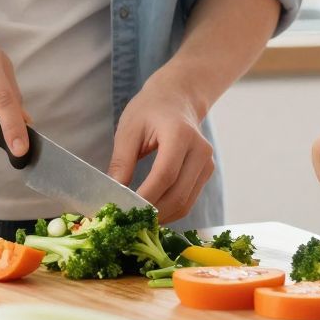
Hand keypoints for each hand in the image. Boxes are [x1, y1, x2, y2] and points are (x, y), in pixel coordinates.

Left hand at [108, 67, 213, 223]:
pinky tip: (152, 211)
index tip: (124, 210)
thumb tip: (113, 193)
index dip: (146, 197)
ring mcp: (207, 163)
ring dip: (162, 217)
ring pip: (186, 203)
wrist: (178, 98)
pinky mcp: (206, 173)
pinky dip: (170, 211)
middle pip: (178, 194)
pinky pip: (189, 200)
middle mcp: (200, 150)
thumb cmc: (150, 110)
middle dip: (153, 213)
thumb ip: (122, 161)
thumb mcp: (129, 129)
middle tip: (128, 221)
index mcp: (180, 134)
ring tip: (138, 220)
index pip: (165, 175)